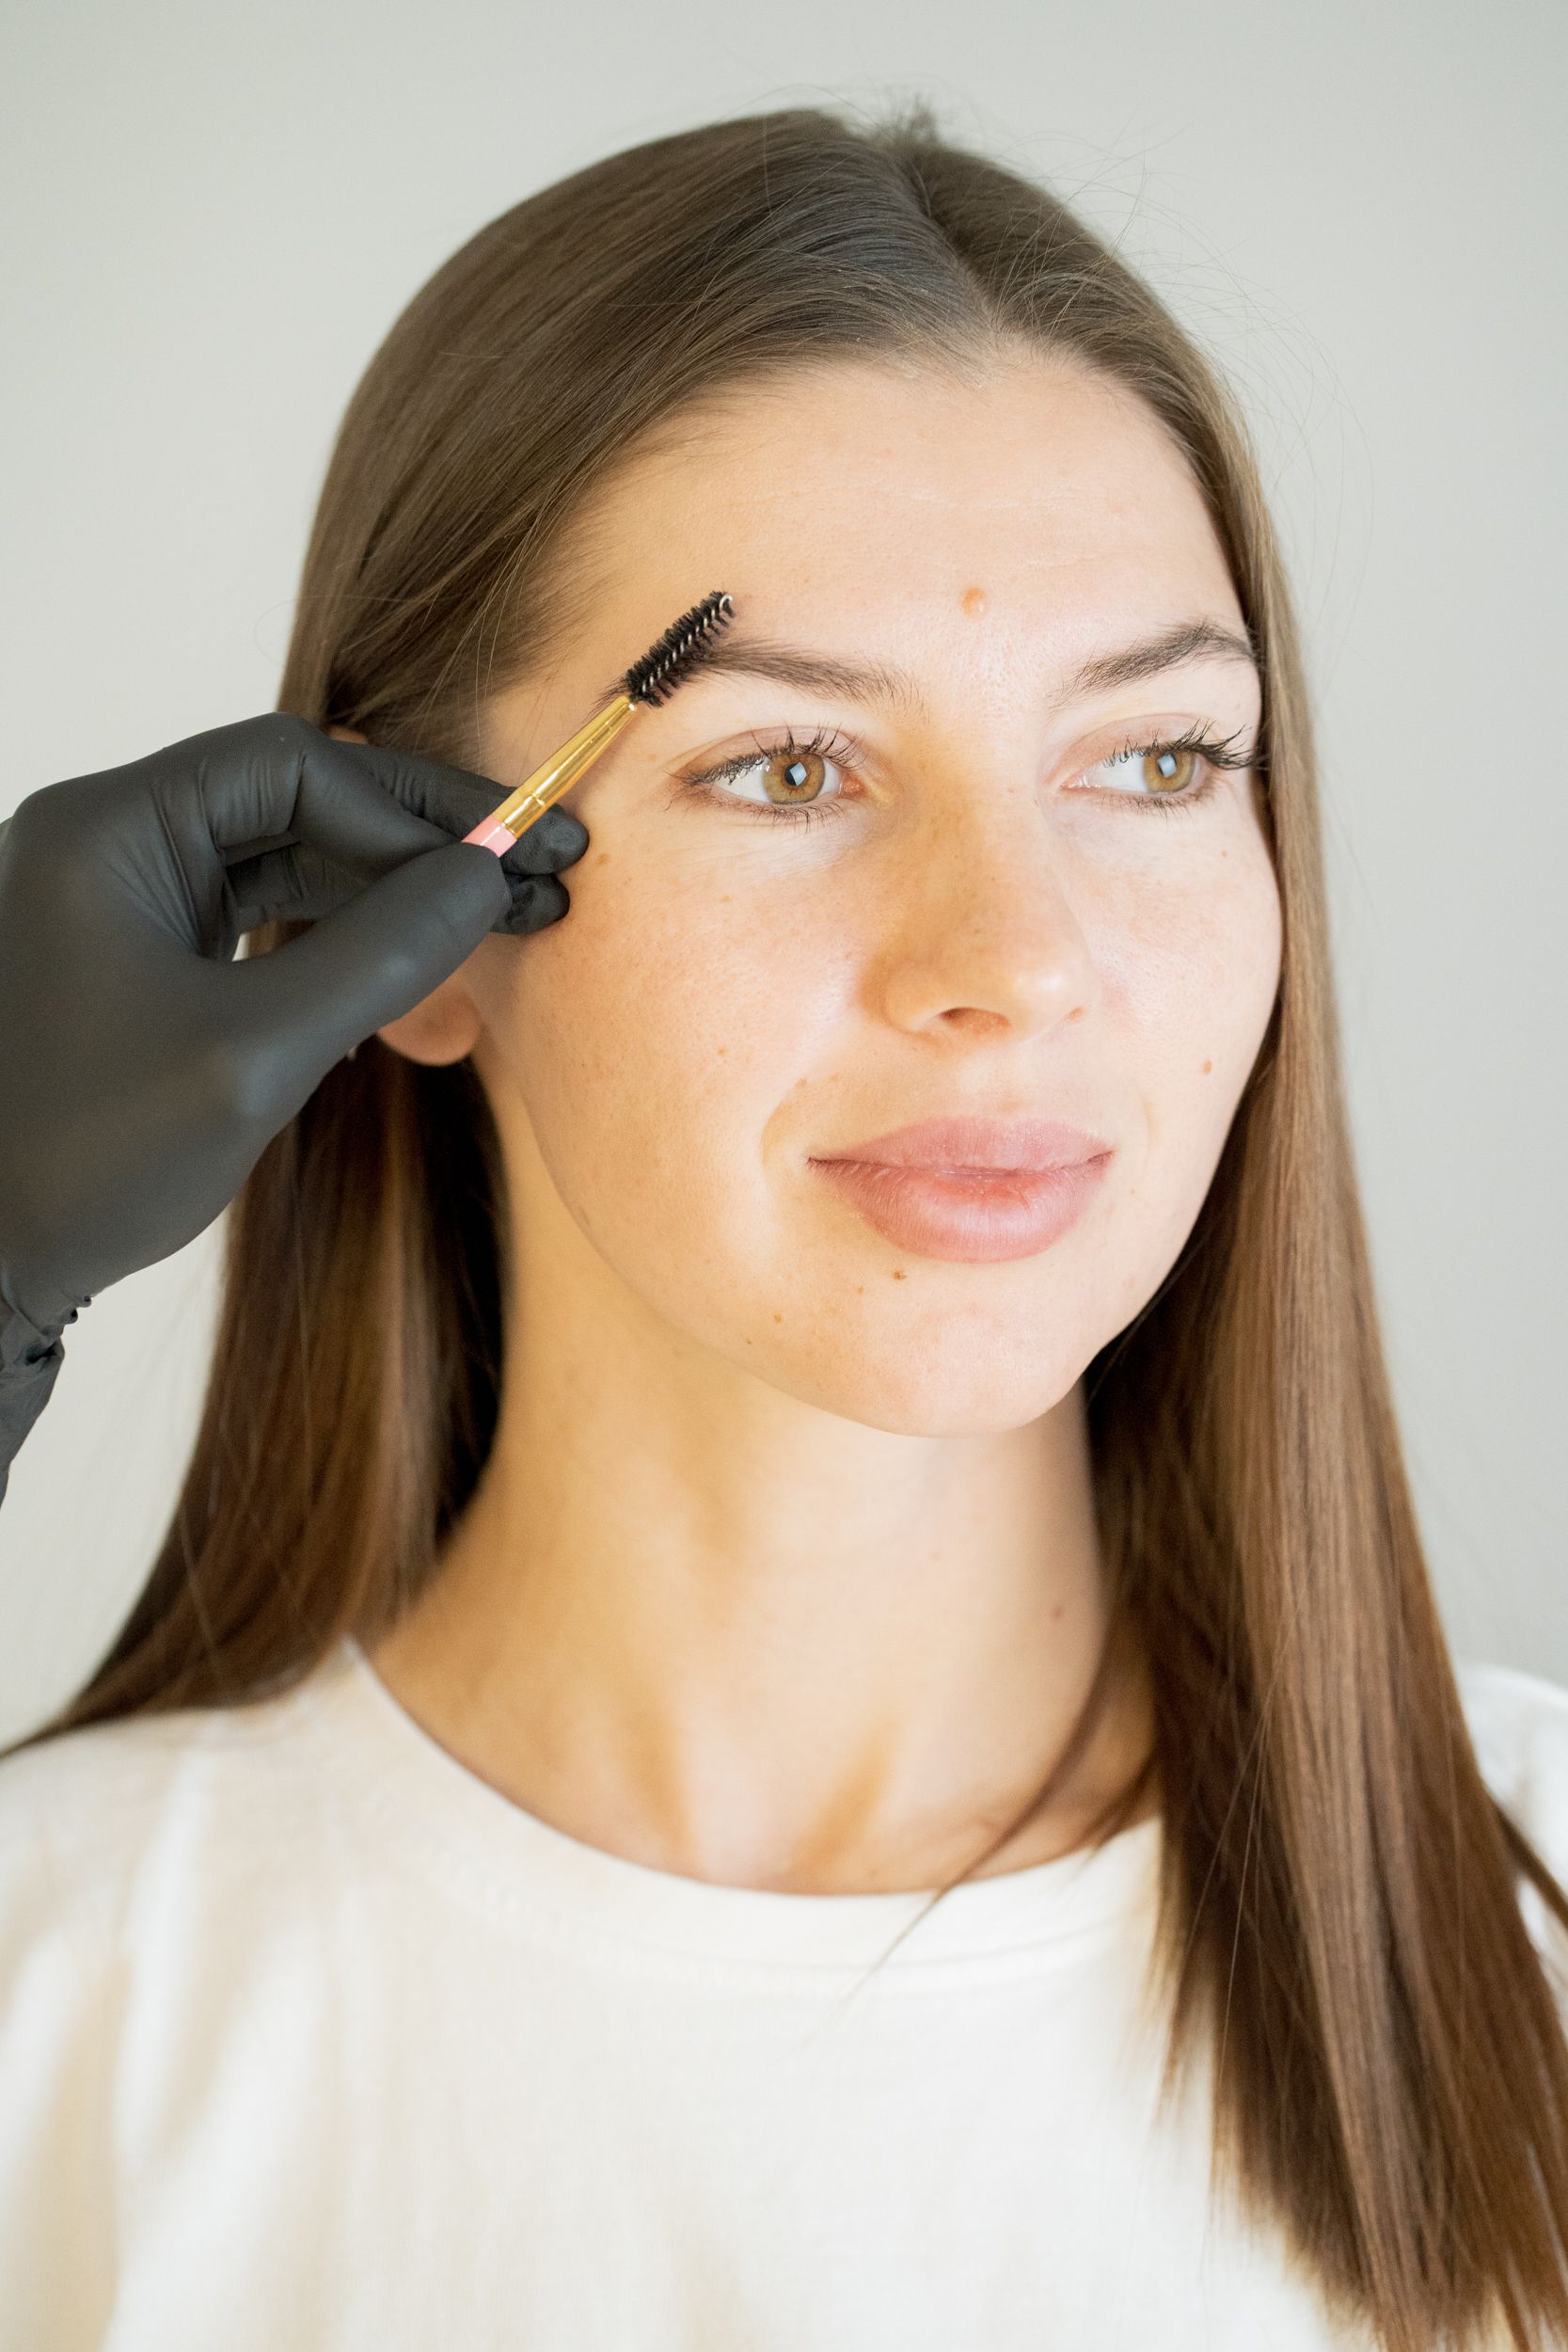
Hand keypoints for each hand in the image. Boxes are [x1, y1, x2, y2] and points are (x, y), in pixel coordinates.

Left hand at [0, 711, 587, 1337]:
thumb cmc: (88, 1160)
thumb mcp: (257, 1054)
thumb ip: (381, 954)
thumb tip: (489, 875)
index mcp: (105, 829)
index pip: (291, 764)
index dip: (409, 812)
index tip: (499, 871)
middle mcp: (105, 841)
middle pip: (296, 794)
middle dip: (421, 834)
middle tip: (544, 860)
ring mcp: (118, 898)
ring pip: (286, 851)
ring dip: (395, 883)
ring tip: (508, 911)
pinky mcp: (137, 957)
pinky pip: (258, 911)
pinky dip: (344, 931)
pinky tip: (422, 958)